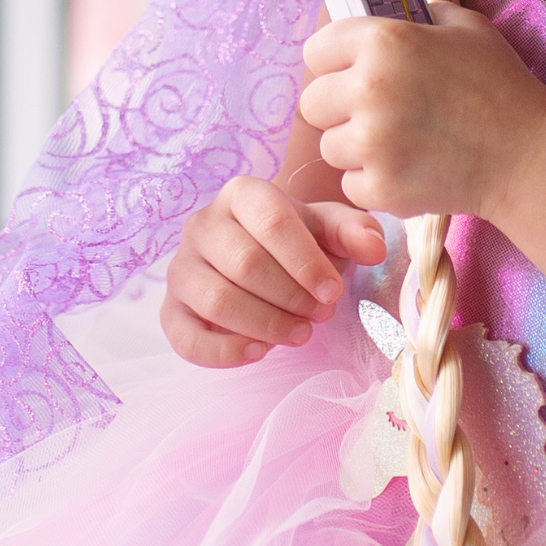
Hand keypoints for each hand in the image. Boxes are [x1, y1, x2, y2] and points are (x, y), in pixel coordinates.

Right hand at [161, 176, 386, 367]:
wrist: (261, 256)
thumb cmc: (297, 240)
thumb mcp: (329, 228)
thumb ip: (354, 232)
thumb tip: (374, 247)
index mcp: (241, 193)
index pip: (271, 222)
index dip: (306, 261)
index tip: (333, 292)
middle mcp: (201, 224)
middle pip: (244, 264)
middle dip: (290, 297)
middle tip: (321, 315)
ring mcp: (181, 267)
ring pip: (216, 300)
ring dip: (265, 324)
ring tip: (299, 333)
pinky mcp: (170, 308)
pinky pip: (185, 336)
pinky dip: (223, 352)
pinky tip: (259, 352)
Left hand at [299, 3, 545, 222]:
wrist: (527, 153)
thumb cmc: (498, 83)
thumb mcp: (462, 25)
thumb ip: (414, 17)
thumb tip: (382, 15)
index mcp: (383, 41)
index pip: (316, 51)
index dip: (335, 61)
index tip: (353, 71)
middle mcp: (368, 88)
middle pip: (313, 102)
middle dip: (339, 107)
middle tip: (377, 111)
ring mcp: (372, 143)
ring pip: (330, 146)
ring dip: (356, 146)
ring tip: (399, 142)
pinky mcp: (380, 187)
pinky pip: (351, 183)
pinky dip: (373, 181)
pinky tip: (408, 168)